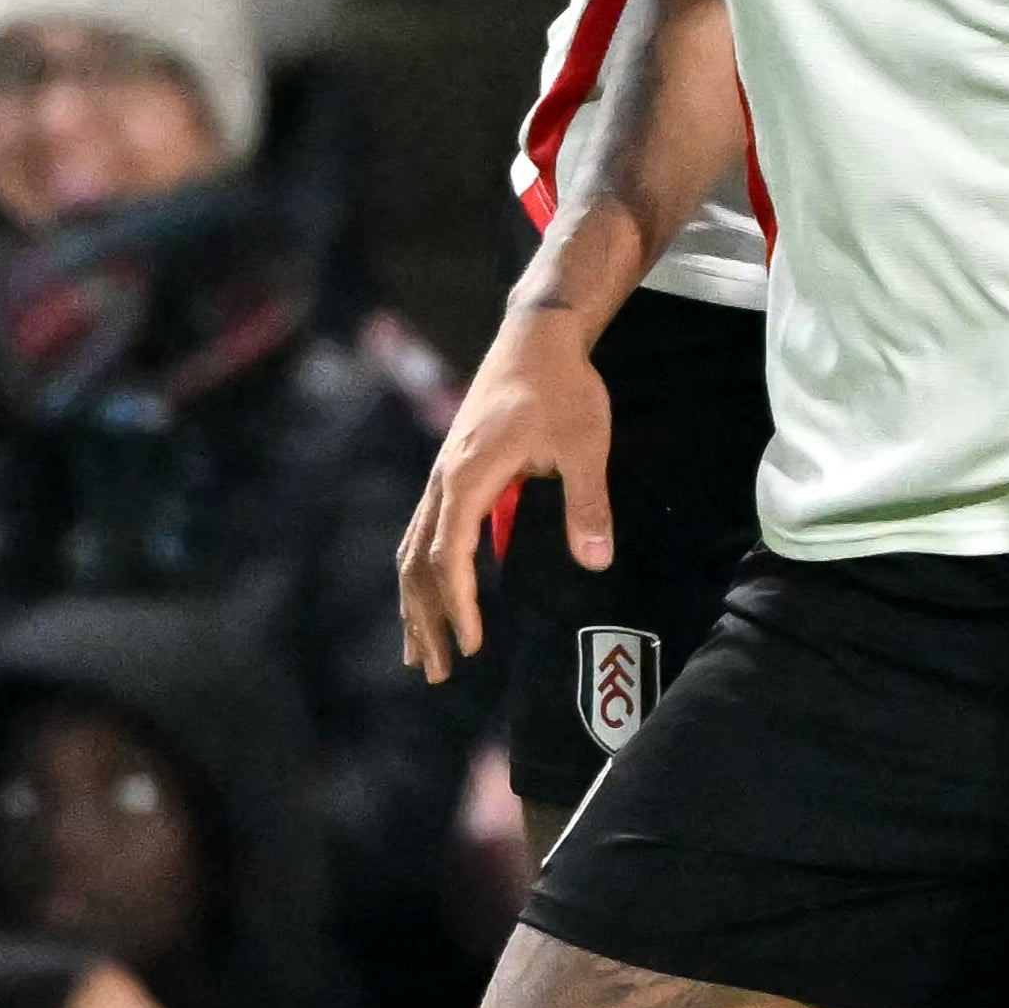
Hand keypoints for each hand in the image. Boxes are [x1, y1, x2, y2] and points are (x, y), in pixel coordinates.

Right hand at [398, 307, 612, 681]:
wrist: (537, 334)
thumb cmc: (563, 386)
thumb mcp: (585, 442)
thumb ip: (588, 502)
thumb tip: (595, 562)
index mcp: (470, 474)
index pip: (450, 553)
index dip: (458, 602)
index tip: (472, 643)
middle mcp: (444, 477)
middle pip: (418, 561)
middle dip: (425, 619)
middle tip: (436, 672)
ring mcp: (442, 473)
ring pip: (413, 549)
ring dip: (414, 602)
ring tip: (419, 653)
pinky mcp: (450, 470)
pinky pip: (423, 531)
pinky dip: (419, 572)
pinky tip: (425, 597)